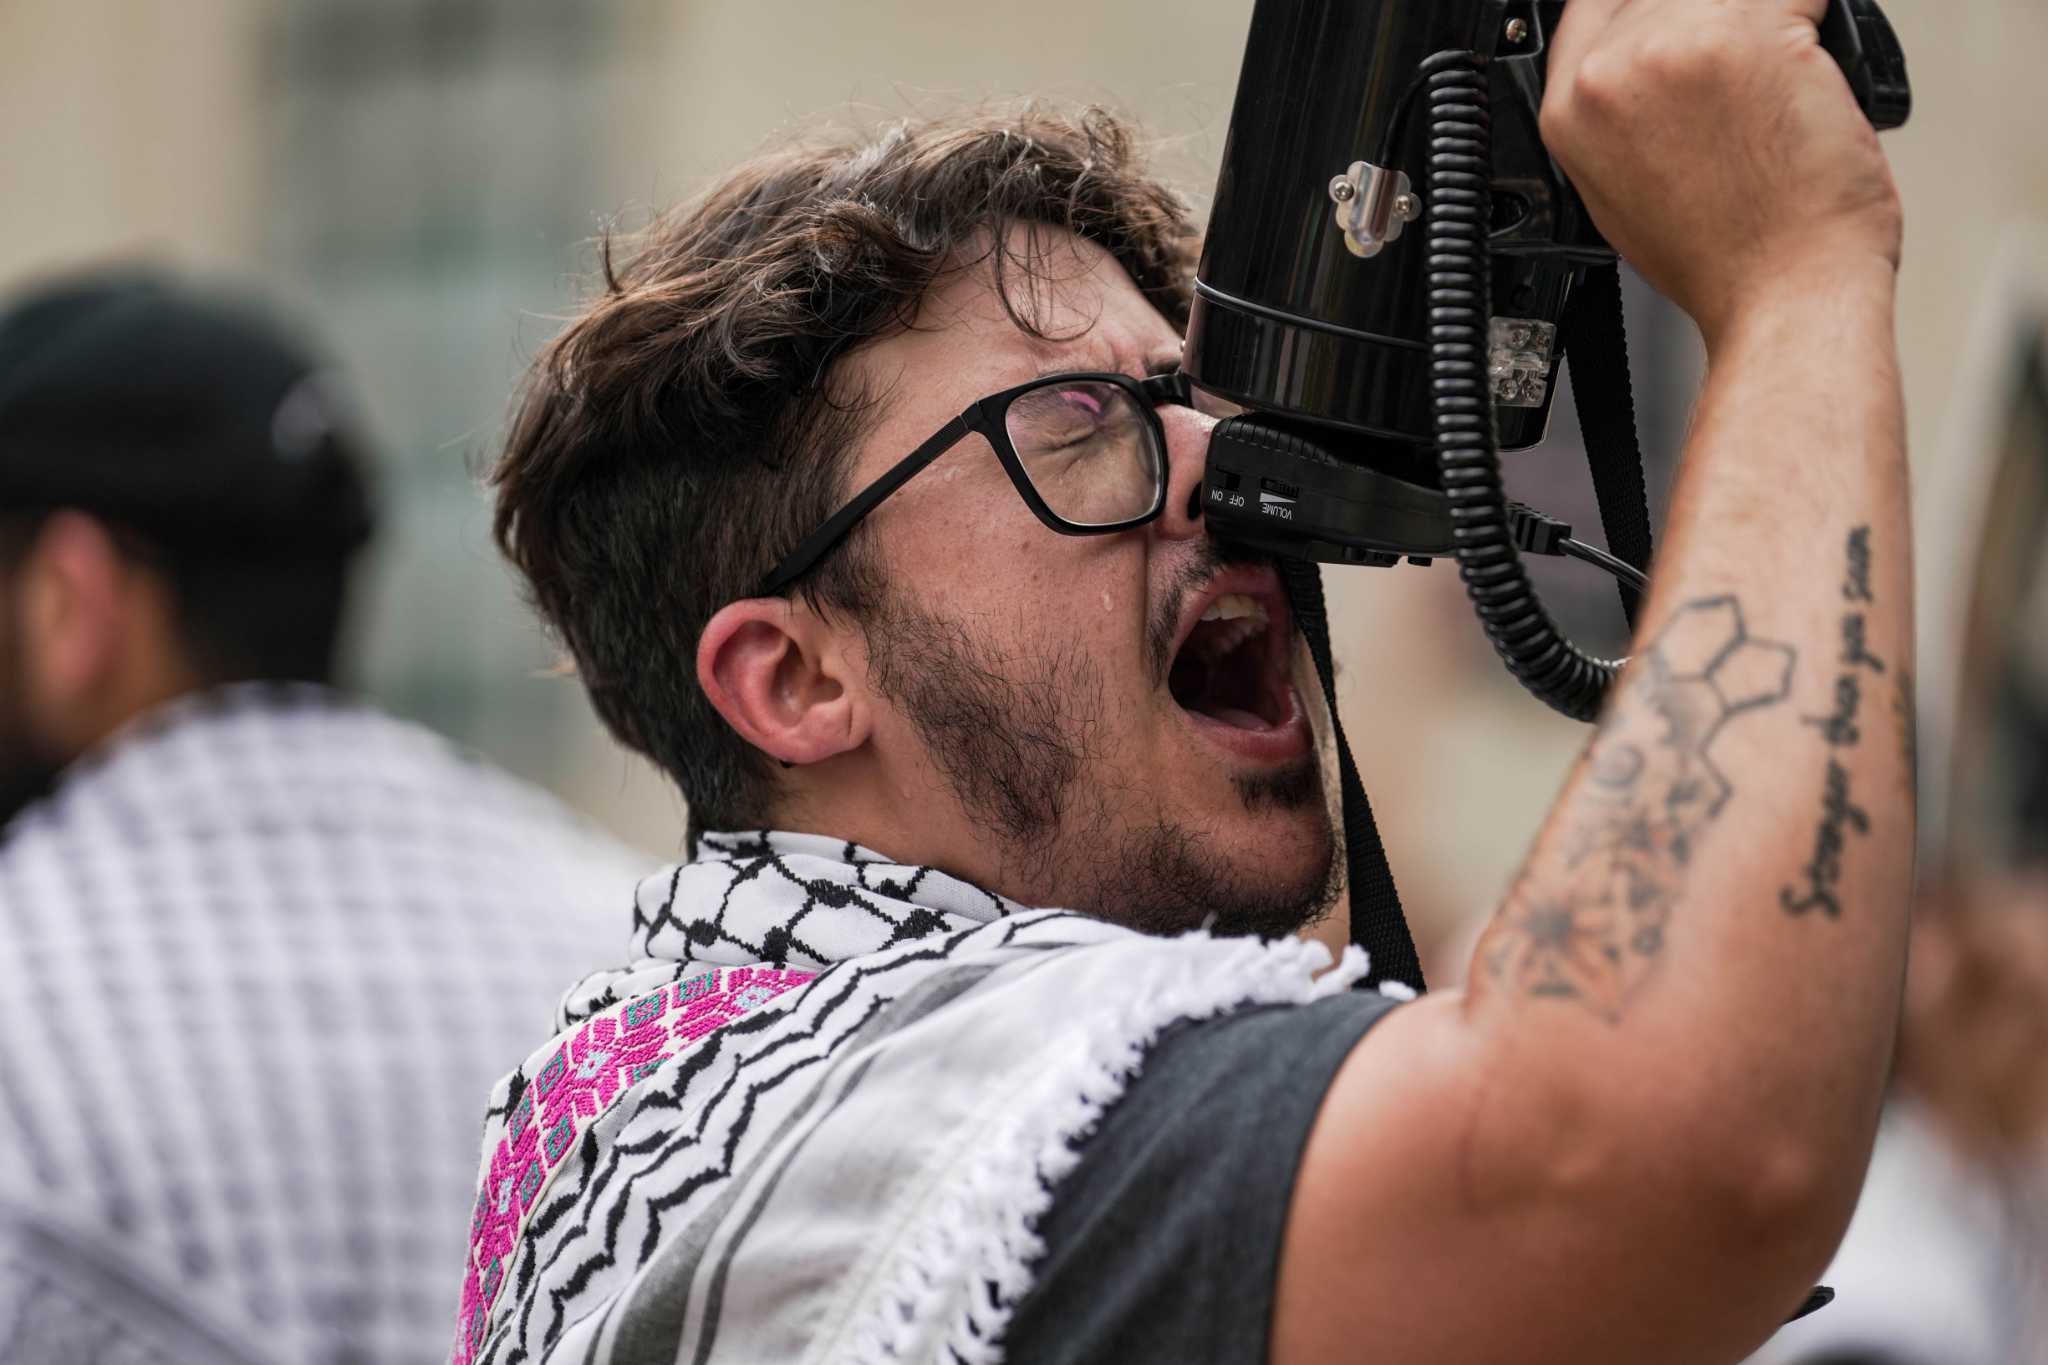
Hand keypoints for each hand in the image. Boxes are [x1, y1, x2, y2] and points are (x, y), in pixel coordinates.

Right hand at [1541, 0, 1902, 345]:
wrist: (1784, 295)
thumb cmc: (1725, 261)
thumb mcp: (1624, 190)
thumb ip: (1620, 110)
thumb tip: (1648, 58)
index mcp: (1569, 112)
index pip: (1590, 4)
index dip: (1644, 9)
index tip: (1680, 19)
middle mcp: (1611, 73)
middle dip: (1712, 15)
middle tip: (1740, 65)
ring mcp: (1676, 47)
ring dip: (1762, 17)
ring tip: (1774, 80)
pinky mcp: (1750, 34)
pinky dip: (1815, 20)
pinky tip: (1808, 72)